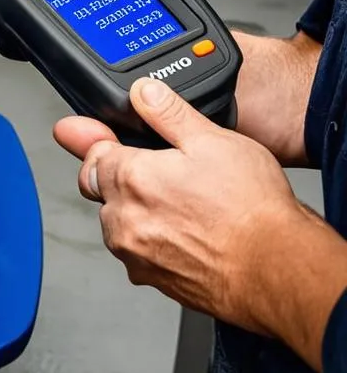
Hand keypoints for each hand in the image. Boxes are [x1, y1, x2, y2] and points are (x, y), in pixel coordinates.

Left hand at [54, 77, 302, 334]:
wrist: (278, 271)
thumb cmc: (252, 211)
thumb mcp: (213, 140)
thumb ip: (167, 112)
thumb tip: (142, 92)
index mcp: (129, 178)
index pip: (93, 154)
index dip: (107, 143)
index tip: (119, 142)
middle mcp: (122, 219)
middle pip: (101, 189)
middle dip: (123, 178)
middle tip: (166, 175)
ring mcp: (134, 254)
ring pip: (119, 222)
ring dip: (138, 212)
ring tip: (185, 206)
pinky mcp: (150, 280)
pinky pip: (138, 252)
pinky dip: (154, 241)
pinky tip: (189, 233)